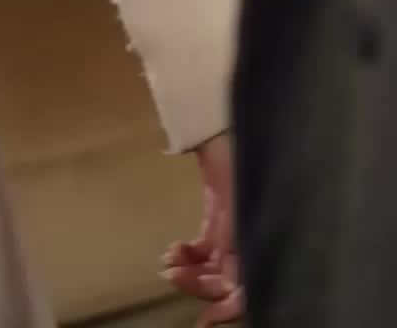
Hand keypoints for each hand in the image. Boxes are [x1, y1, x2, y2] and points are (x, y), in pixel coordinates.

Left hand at [162, 134, 244, 323]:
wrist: (221, 120)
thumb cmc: (237, 160)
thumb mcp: (236, 210)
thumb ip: (232, 247)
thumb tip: (224, 282)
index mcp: (260, 237)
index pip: (249, 289)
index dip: (229, 309)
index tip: (205, 321)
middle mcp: (250, 236)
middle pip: (226, 281)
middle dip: (199, 285)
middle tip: (171, 277)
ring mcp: (235, 224)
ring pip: (212, 265)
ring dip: (189, 270)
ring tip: (168, 263)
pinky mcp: (219, 210)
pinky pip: (206, 244)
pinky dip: (189, 253)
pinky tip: (174, 250)